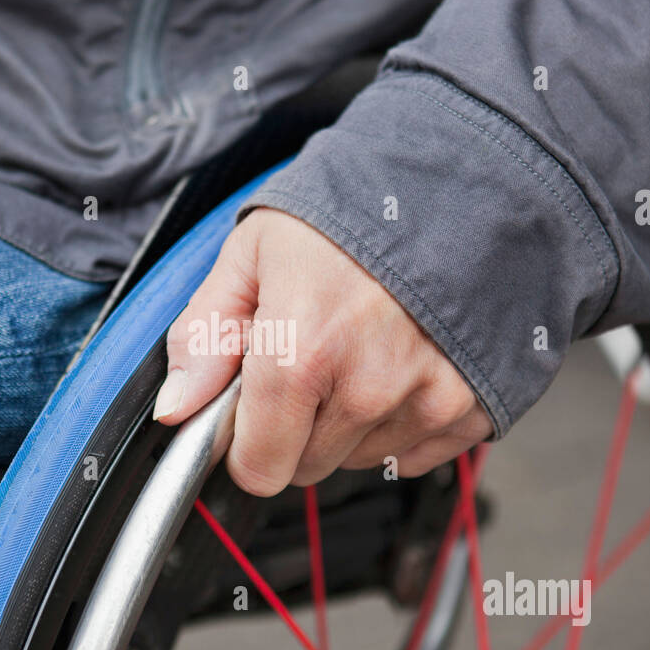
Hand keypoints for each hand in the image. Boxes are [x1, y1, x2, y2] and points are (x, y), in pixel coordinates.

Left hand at [154, 208, 491, 494]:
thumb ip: (204, 335)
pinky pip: (414, 455)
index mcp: (302, 352)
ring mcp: (428, 400)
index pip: (260, 468)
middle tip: (311, 355)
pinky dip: (400, 421)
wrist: (454, 180)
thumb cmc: (348, 211)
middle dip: (296, 425)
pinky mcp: (472, 406)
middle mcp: (369, 388)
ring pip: (358, 459)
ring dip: (350, 421)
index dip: (245, 443)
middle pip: (307, 467)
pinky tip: (400, 364)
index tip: (252, 408)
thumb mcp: (252, 252)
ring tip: (360, 347)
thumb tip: (177, 408)